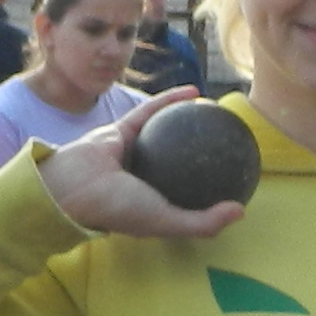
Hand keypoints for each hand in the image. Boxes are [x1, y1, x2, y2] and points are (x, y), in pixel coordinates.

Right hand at [39, 93, 247, 241]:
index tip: (234, 178)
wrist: (74, 186)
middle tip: (227, 142)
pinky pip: (151, 111)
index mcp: (150, 202)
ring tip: (215, 113)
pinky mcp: (121, 129)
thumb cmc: (118, 208)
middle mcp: (142, 178)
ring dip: (188, 122)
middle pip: (178, 162)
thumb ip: (203, 222)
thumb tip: (241, 213)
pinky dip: (172, 100)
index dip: (208, 188)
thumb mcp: (166, 221)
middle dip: (200, 153)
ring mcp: (132, 152)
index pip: (185, 194)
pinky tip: (197, 93)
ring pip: (165, 133)